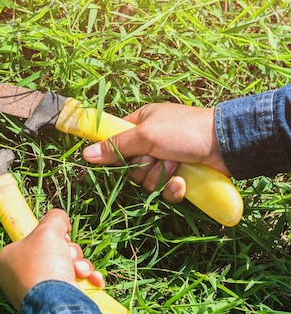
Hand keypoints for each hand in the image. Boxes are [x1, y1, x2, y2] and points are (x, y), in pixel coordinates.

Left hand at [0, 209, 104, 309]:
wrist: (56, 304)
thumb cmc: (43, 267)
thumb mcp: (48, 230)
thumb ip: (55, 218)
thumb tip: (61, 220)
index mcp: (7, 259)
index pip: (30, 239)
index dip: (47, 236)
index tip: (55, 236)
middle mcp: (18, 276)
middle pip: (51, 252)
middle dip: (68, 252)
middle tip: (69, 256)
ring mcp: (35, 291)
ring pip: (65, 266)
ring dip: (80, 265)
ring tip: (80, 271)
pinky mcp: (53, 302)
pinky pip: (72, 283)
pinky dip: (86, 279)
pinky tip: (92, 280)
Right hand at [82, 103, 229, 202]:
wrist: (227, 145)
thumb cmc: (184, 130)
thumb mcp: (146, 134)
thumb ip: (116, 146)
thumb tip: (86, 154)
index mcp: (141, 122)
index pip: (116, 140)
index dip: (115, 152)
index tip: (115, 159)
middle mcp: (152, 141)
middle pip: (130, 166)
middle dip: (144, 167)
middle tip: (158, 157)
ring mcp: (167, 160)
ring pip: (147, 181)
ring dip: (161, 177)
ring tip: (177, 165)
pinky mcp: (181, 176)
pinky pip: (165, 191)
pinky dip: (173, 188)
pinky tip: (183, 182)